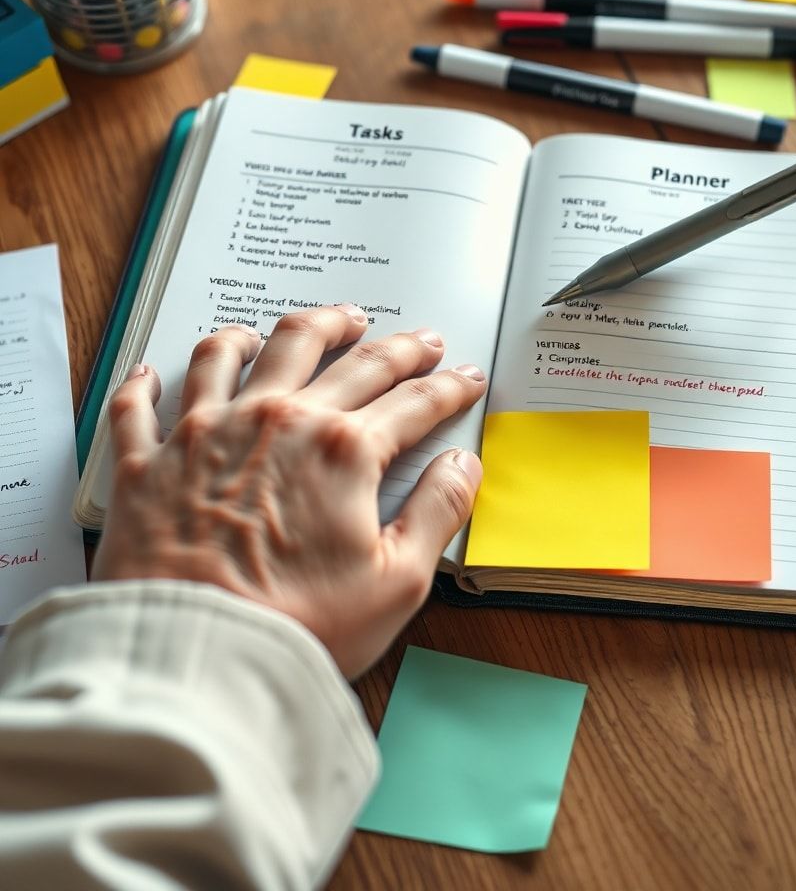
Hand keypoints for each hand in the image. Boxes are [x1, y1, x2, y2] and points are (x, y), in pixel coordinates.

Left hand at [92, 305, 486, 677]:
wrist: (192, 662)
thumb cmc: (294, 628)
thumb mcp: (397, 582)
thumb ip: (438, 511)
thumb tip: (463, 465)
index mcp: (341, 451)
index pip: (412, 402)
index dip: (448, 387)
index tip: (465, 378)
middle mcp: (277, 421)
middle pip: (347, 360)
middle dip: (393, 346)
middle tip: (418, 339)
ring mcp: (208, 432)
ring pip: (251, 349)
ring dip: (293, 328)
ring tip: (318, 321)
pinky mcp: (148, 461)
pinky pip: (143, 403)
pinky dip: (150, 381)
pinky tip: (156, 370)